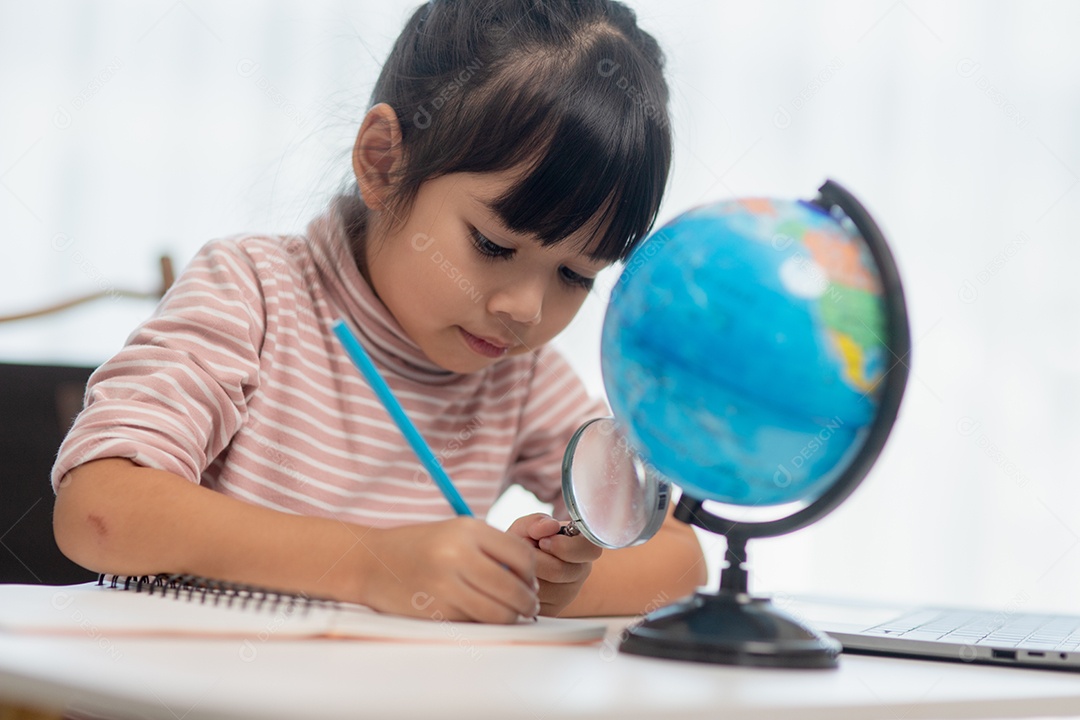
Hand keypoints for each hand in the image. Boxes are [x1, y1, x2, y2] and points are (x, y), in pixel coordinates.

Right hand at [355, 518, 538, 623]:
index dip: (532, 573)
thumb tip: (528, 577)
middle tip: (528, 605)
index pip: (522, 555)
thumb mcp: (456, 532)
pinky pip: (475, 622)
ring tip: (511, 614)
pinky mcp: (437, 610)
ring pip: (499, 611)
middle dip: (527, 601)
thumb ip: (491, 549)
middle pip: (514, 587)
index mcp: (468, 530)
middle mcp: (459, 555)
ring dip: (511, 617)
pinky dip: (483, 622)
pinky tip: (480, 614)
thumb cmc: (418, 546)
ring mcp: (447, 585)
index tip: (530, 582)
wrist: (371, 562)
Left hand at [505, 514, 602, 616]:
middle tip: (525, 551)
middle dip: (534, 558)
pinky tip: (520, 578)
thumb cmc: (526, 542)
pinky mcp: (552, 611)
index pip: (590, 550)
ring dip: (524, 573)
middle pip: (559, 571)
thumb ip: (536, 522)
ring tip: (520, 564)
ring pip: (544, 588)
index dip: (563, 546)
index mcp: (584, 548)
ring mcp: (568, 595)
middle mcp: (581, 573)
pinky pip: (534, 602)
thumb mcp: (528, 527)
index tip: (544, 542)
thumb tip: (549, 526)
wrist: (515, 565)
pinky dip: (521, 588)